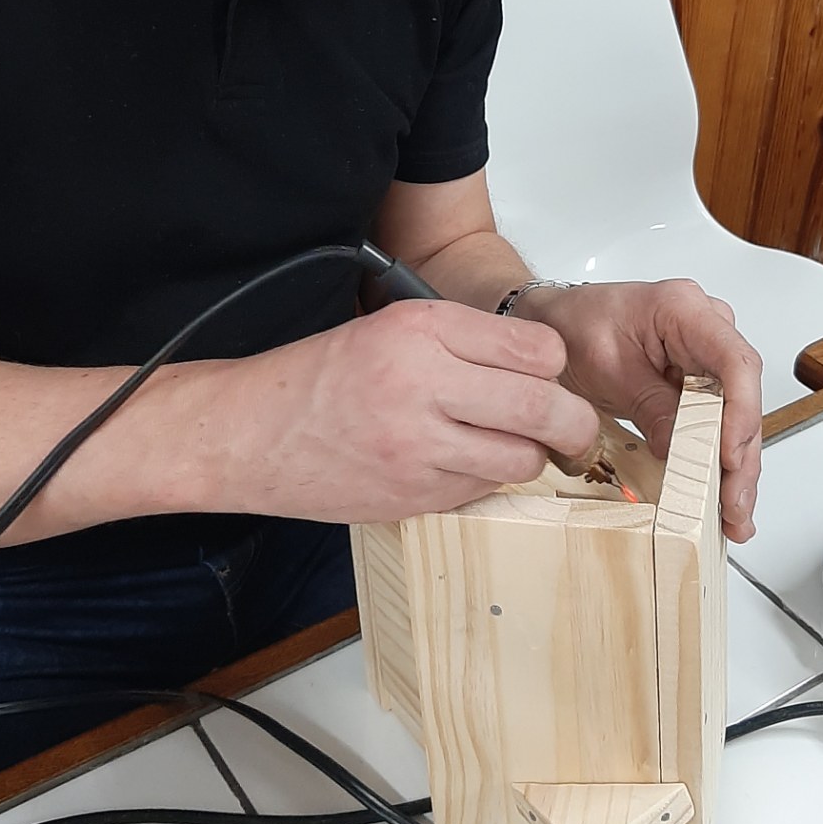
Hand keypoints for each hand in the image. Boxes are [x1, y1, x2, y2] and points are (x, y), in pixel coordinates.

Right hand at [207, 300, 599, 524]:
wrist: (249, 434)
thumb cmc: (318, 377)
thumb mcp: (389, 328)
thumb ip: (461, 340)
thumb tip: (540, 365)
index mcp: (420, 329)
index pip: (535, 348)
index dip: (551, 365)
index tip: (547, 373)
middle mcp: (422, 382)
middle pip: (543, 407)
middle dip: (572, 422)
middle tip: (573, 426)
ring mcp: (417, 446)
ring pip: (521, 458)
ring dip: (526, 455)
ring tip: (508, 444)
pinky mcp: (412, 495)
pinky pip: (482, 490)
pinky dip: (483, 480)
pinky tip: (458, 463)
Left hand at [521, 279, 762, 542]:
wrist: (554, 321)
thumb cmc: (574, 326)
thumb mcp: (607, 371)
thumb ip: (651, 409)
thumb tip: (685, 455)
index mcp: (685, 310)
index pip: (734, 362)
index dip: (740, 414)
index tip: (730, 457)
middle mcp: (707, 329)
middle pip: (742, 397)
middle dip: (741, 457)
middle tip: (734, 505)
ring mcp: (706, 355)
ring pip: (736, 415)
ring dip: (736, 467)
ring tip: (733, 514)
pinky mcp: (700, 382)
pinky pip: (718, 422)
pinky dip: (718, 460)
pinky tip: (722, 495)